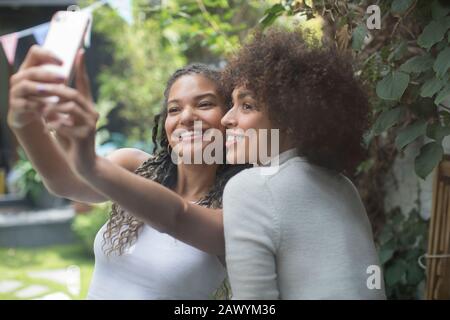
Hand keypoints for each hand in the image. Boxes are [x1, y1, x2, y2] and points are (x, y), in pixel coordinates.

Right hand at [7, 45, 64, 128]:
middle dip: (48, 75)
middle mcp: (20, 77)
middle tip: (64, 78)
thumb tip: (81, 54)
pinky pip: (24, 104)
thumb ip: (60, 72)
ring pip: (26, 86)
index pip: (35, 53)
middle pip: (32, 71)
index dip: (48, 55)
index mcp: (29, 67)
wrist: (31, 115)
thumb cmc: (44, 97)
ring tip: (55, 92)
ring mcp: (16, 91)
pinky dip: (36, 105)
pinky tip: (47, 107)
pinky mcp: (16, 105)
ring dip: (42, 89)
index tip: (63, 62)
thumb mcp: (51, 84)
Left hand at [42, 49, 98, 175]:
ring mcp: (90, 125)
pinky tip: (47, 128)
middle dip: (53, 91)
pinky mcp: (85, 136)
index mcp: (87, 107)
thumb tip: (49, 91)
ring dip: (50, 110)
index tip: (80, 51)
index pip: (85, 84)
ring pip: (68, 108)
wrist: (83, 164)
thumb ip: (61, 107)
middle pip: (72, 95)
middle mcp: (92, 113)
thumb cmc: (71, 140)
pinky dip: (53, 125)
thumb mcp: (65, 120)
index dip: (82, 68)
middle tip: (37, 88)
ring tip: (41, 115)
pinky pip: (65, 125)